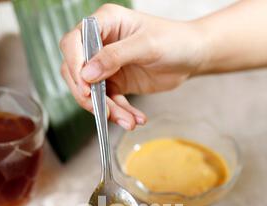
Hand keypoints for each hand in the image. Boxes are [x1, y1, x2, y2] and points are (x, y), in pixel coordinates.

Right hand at [60, 3, 202, 129]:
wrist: (192, 56)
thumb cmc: (174, 40)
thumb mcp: (146, 45)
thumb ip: (114, 57)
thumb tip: (87, 73)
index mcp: (105, 23)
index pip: (74, 42)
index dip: (74, 65)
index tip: (86, 86)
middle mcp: (101, 43)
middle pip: (76, 72)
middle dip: (89, 96)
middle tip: (105, 112)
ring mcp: (107, 65)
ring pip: (93, 93)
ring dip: (108, 110)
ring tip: (129, 122)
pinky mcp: (116, 83)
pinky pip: (110, 102)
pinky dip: (121, 113)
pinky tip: (135, 119)